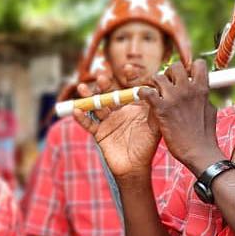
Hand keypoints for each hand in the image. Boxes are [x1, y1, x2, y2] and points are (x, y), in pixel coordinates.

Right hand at [71, 65, 161, 179]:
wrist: (136, 168)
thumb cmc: (147, 147)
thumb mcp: (156, 127)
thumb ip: (157, 109)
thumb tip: (158, 90)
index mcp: (133, 107)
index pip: (130, 88)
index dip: (129, 77)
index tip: (128, 67)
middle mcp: (119, 111)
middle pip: (110, 94)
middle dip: (105, 84)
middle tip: (102, 75)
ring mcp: (107, 121)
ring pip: (96, 106)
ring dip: (88, 96)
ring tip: (82, 87)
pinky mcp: (99, 133)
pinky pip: (88, 124)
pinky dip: (81, 118)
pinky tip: (76, 111)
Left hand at [140, 59, 224, 174]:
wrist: (199, 152)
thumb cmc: (205, 134)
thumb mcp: (209, 110)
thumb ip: (203, 97)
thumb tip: (201, 90)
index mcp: (202, 88)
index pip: (197, 64)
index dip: (189, 68)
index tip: (184, 77)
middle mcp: (188, 89)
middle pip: (175, 66)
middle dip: (169, 73)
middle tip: (165, 85)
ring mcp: (174, 98)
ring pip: (158, 76)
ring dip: (154, 83)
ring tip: (154, 93)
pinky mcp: (161, 109)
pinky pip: (146, 91)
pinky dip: (142, 93)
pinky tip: (144, 99)